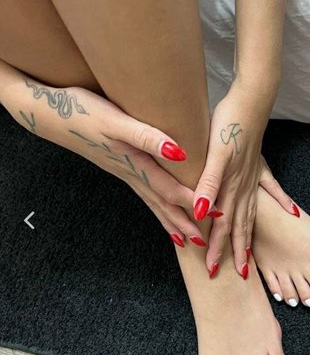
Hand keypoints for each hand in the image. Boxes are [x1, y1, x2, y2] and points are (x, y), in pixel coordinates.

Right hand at [0, 64, 203, 247]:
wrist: (48, 113)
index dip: (195, 203)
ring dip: (169, 220)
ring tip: (183, 239)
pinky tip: (157, 207)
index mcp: (135, 164)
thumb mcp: (115, 120)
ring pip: (152, 202)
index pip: (171, 190)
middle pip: (162, 204)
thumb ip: (147, 137)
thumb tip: (179, 153)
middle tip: (203, 242)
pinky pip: (142, 193)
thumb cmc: (82, 112)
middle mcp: (130, 173)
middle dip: (184, 222)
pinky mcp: (118, 166)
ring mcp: (123, 172)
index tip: (216, 217)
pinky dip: (154, 206)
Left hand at [193, 81, 295, 277]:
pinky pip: (272, 190)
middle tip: (238, 274)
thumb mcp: (214, 153)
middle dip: (235, 250)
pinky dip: (282, 203)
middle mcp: (245, 187)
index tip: (214, 271)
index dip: (218, 249)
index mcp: (231, 186)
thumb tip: (203, 213)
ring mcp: (255, 177)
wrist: (251, 99)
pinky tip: (292, 213)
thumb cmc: (229, 122)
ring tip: (252, 253)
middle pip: (239, 225)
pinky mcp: (260, 165)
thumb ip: (208, 183)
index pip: (222, 226)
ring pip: (252, 213)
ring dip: (250, 235)